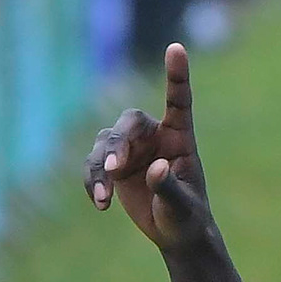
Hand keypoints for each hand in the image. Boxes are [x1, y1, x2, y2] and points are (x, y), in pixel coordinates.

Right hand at [83, 42, 209, 252]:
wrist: (175, 233)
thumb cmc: (188, 218)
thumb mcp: (182, 207)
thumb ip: (169, 188)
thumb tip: (155, 167)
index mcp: (180, 138)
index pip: (178, 102)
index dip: (176, 75)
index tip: (176, 48)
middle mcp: (153, 136)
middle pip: (128, 123)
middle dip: (118, 144)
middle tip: (114, 170)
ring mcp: (131, 149)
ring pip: (106, 143)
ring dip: (100, 169)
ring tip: (104, 198)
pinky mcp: (113, 164)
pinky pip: (94, 164)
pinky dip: (92, 181)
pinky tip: (100, 203)